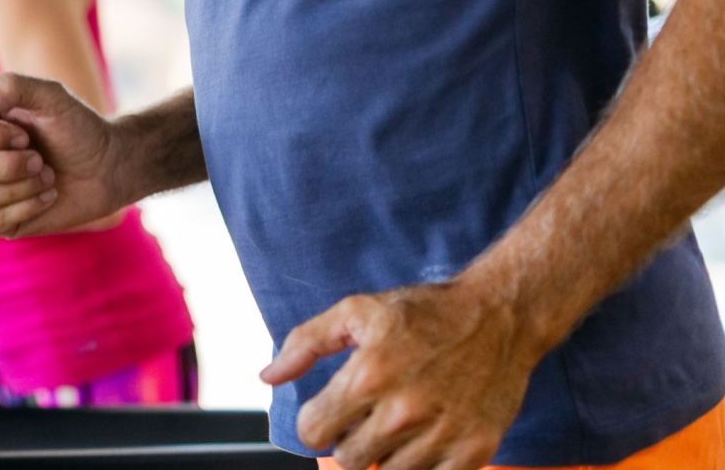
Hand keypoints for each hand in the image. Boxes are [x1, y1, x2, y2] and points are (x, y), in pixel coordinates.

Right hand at [0, 72, 121, 237]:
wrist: (109, 166)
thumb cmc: (78, 127)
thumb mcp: (51, 96)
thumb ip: (11, 87)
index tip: (25, 134)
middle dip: (8, 164)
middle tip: (39, 158)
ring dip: (25, 184)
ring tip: (48, 174)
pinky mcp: (3, 220)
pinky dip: (30, 205)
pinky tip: (49, 194)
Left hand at [262, 276, 540, 469]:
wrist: (497, 316)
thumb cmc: (422, 312)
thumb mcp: (358, 311)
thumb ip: (307, 343)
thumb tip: (268, 377)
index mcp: (368, 375)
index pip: (313, 432)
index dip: (315, 422)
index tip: (327, 412)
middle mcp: (402, 412)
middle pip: (348, 459)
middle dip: (349, 437)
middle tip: (367, 413)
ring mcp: (440, 436)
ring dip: (384, 454)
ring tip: (397, 422)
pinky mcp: (473, 453)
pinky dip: (421, 466)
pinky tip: (423, 438)